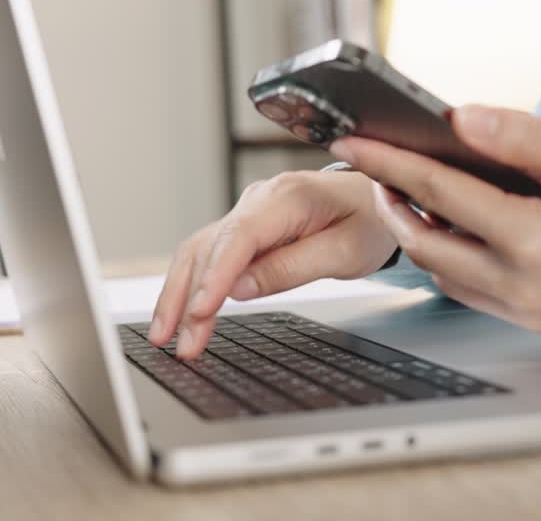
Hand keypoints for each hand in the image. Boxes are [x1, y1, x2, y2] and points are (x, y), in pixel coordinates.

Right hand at [149, 171, 398, 358]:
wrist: (375, 197)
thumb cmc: (366, 220)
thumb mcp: (345, 251)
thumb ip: (291, 268)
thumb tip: (238, 290)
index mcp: (286, 198)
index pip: (238, 238)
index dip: (215, 277)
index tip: (200, 312)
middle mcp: (257, 200)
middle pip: (207, 247)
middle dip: (187, 297)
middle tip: (179, 343)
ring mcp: (246, 213)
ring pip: (198, 252)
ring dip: (179, 294)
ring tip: (165, 335)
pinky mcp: (243, 230)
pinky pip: (209, 255)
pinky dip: (191, 284)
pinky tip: (179, 312)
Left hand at [330, 105, 540, 338]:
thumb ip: (526, 137)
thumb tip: (461, 119)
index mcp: (539, 240)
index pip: (440, 194)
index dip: (389, 163)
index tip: (354, 140)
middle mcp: (525, 285)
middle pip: (426, 242)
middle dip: (391, 200)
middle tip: (374, 164)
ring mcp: (528, 311)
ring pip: (442, 273)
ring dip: (417, 233)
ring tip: (407, 190)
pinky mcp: (536, 322)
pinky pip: (470, 292)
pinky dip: (449, 258)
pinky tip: (451, 228)